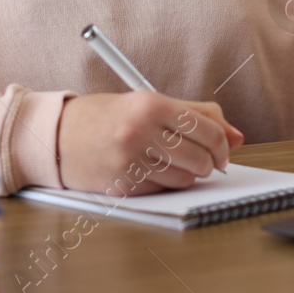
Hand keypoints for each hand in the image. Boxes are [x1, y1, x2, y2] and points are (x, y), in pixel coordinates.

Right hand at [56, 92, 243, 193]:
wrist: (56, 135)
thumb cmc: (104, 117)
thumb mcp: (147, 102)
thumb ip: (195, 114)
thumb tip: (236, 135)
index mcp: (150, 104)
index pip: (208, 128)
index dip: (224, 143)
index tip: (224, 149)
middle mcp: (140, 131)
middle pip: (201, 157)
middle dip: (210, 163)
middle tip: (204, 160)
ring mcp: (130, 161)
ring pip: (185, 178)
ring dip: (188, 175)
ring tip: (172, 162)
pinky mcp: (122, 185)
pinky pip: (163, 190)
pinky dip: (165, 184)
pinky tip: (151, 171)